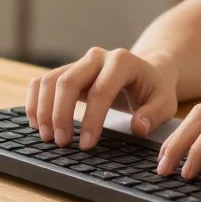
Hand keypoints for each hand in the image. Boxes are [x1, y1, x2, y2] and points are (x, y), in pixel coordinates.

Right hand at [25, 47, 178, 149]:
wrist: (147, 72)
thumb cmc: (155, 89)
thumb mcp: (165, 102)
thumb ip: (154, 114)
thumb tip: (138, 127)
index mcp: (122, 62)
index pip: (101, 91)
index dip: (91, 119)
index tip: (87, 144)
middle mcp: (97, 57)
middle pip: (68, 81)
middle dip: (60, 114)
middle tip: (61, 142)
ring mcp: (80, 62)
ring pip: (50, 80)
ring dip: (43, 110)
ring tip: (47, 137)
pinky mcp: (68, 71)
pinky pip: (42, 81)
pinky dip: (34, 101)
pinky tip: (35, 122)